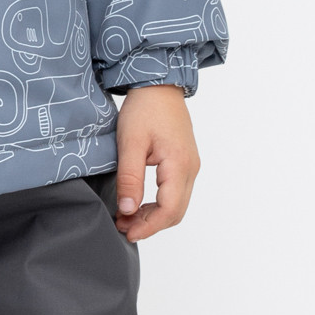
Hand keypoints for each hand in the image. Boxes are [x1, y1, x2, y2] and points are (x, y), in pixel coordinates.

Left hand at [113, 84, 200, 242]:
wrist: (158, 82)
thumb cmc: (144, 108)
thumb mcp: (130, 142)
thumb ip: (129, 178)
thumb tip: (128, 211)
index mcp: (179, 165)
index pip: (169, 210)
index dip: (148, 227)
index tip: (126, 232)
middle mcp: (191, 168)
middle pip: (175, 212)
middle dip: (150, 225)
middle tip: (123, 226)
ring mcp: (190, 165)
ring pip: (177, 204)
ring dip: (154, 215)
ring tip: (126, 216)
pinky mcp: (185, 161)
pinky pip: (176, 192)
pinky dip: (159, 204)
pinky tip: (139, 202)